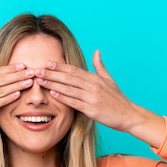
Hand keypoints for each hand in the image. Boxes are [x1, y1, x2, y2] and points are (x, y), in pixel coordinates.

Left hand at [35, 50, 165, 146]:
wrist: (129, 115)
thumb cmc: (118, 99)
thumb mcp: (110, 80)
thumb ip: (100, 66)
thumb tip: (96, 51)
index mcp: (95, 78)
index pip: (74, 70)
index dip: (59, 66)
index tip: (47, 63)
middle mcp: (93, 85)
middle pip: (68, 77)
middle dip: (51, 73)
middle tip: (37, 70)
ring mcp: (92, 97)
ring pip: (68, 88)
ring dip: (53, 84)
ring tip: (40, 80)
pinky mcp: (92, 110)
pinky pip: (74, 102)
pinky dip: (63, 97)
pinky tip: (52, 93)